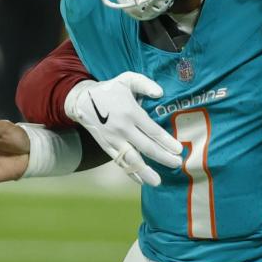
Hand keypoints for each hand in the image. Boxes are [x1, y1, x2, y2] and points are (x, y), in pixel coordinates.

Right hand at [63, 73, 181, 186]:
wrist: (82, 100)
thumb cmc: (110, 89)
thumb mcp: (127, 79)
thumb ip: (145, 84)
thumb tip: (160, 93)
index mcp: (131, 112)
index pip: (152, 131)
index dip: (166, 142)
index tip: (178, 150)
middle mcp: (123, 128)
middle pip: (146, 147)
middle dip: (163, 157)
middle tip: (177, 164)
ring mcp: (113, 140)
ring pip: (132, 159)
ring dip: (145, 171)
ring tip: (158, 181)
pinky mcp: (106, 146)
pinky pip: (120, 162)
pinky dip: (130, 172)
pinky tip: (141, 180)